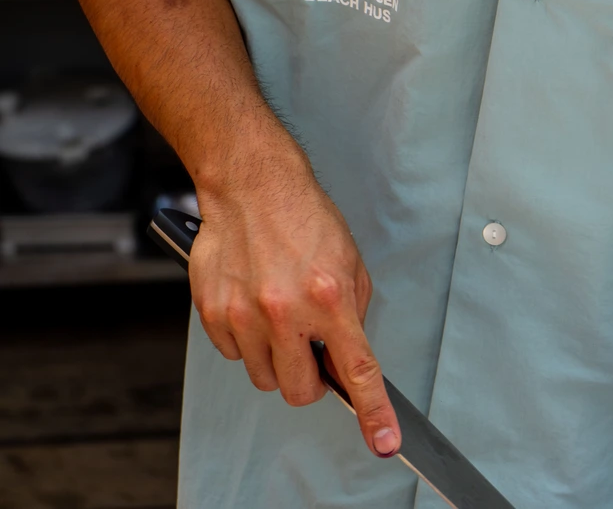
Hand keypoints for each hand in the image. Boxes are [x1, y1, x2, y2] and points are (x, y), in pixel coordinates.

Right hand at [189, 148, 401, 458]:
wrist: (253, 185)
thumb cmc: (302, 216)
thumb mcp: (349, 259)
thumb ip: (352, 312)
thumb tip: (346, 356)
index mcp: (328, 295)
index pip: (357, 369)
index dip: (373, 412)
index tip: (384, 441)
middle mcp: (286, 310)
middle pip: (300, 390)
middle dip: (310, 381)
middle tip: (311, 352)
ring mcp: (245, 313)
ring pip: (264, 377)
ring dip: (276, 359)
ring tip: (277, 315)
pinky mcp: (214, 311)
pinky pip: (233, 355)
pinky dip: (245, 340)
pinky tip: (252, 303)